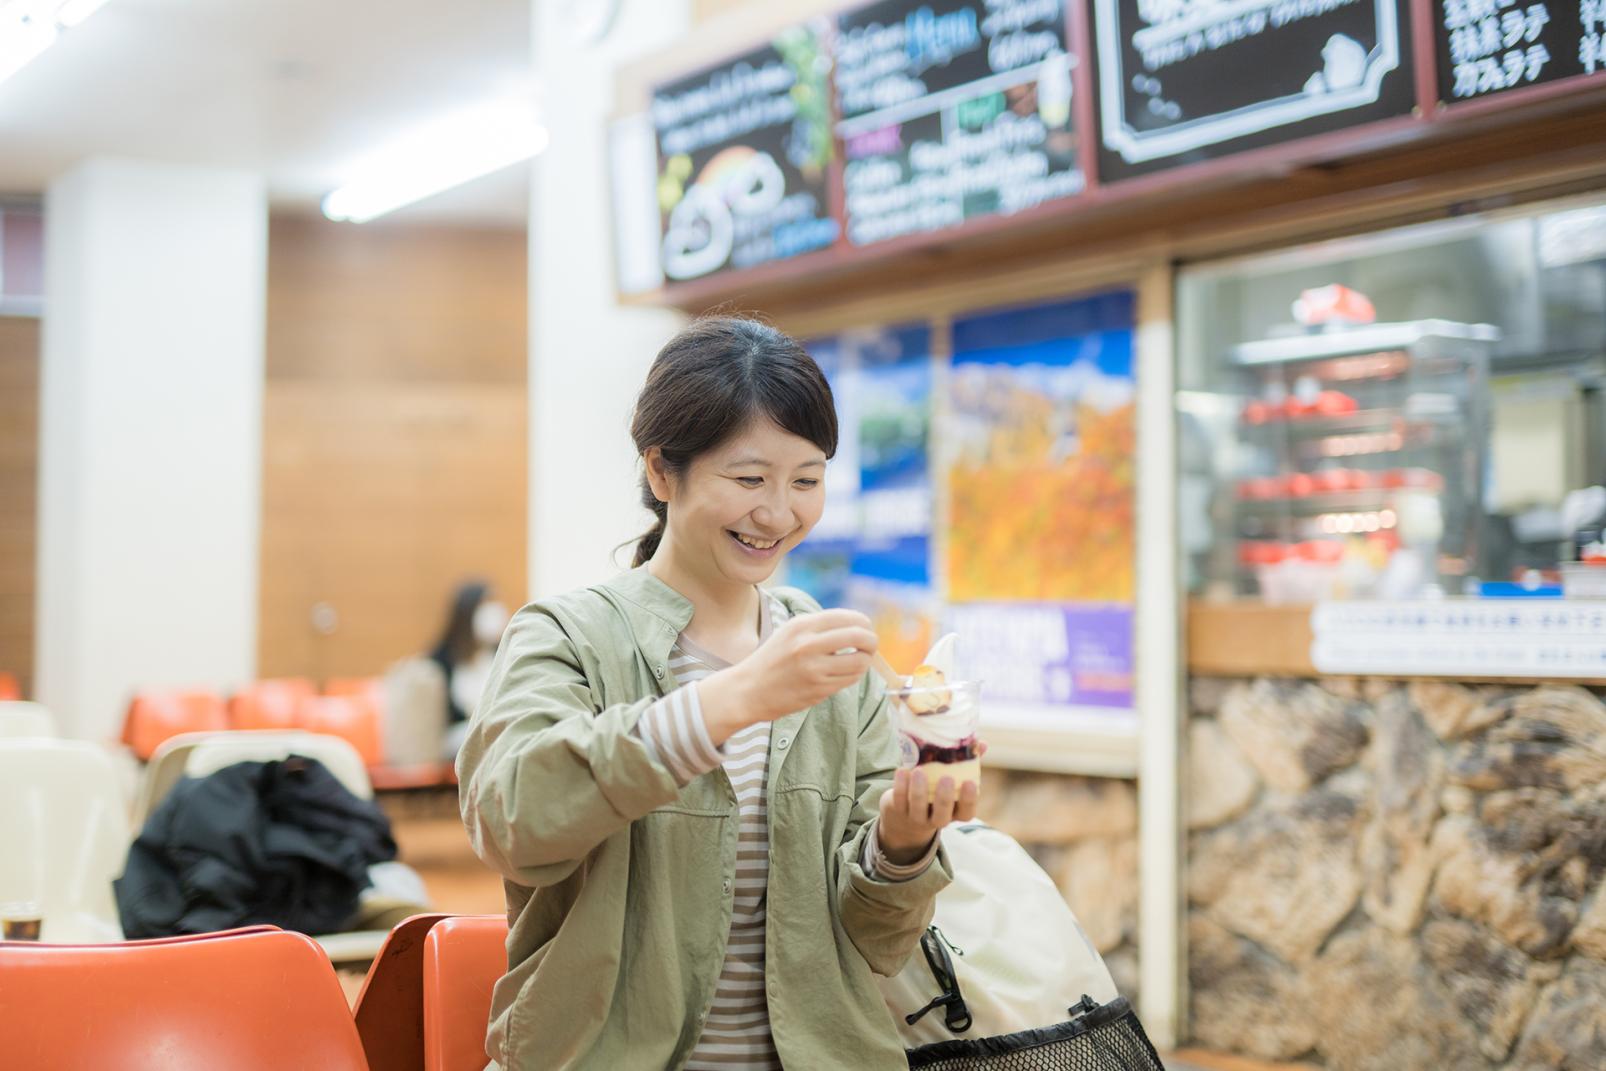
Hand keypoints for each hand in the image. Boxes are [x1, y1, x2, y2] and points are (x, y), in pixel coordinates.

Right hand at [698, 609, 876, 743]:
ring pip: (860, 661)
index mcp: (801, 625)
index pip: (847, 617)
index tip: (866, 629)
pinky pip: (850, 679)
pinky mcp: (818, 689)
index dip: (863, 623)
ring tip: (859, 661)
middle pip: (859, 636)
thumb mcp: (790, 632)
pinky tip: (847, 673)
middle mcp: (808, 644)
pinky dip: (855, 675)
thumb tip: (857, 625)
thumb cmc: (772, 659)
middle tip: (871, 645)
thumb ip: (820, 626)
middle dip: (872, 641)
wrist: (749, 690)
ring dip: (865, 661)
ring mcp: (814, 668)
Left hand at [876, 744, 986, 865]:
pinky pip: (900, 801)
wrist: (905, 810)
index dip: (969, 800)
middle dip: (944, 798)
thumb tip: (982, 743)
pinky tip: (902, 770)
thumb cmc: (935, 788)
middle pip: (942, 815)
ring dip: (919, 791)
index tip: (971, 782)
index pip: (966, 813)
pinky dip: (900, 786)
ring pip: (918, 809)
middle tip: (946, 778)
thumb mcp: (952, 778)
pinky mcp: (899, 810)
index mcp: (955, 812)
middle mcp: (937, 819)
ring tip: (919, 771)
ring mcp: (916, 817)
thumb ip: (966, 762)